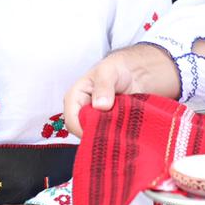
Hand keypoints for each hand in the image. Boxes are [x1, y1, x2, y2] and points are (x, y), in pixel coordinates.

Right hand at [62, 43, 181, 135]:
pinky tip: (124, 131)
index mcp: (75, 98)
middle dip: (97, 133)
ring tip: (121, 128)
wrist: (133, 72)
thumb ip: (103, 86)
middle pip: (83, 131)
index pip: (72, 121)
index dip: (83, 129)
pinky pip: (108, 136)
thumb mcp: (108, 72)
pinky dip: (116, 135)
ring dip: (108, 134)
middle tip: (114, 130)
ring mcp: (95, 120)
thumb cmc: (116, 69)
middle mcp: (82, 111)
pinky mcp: (107, 125)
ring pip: (96, 135)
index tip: (100, 131)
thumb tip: (100, 105)